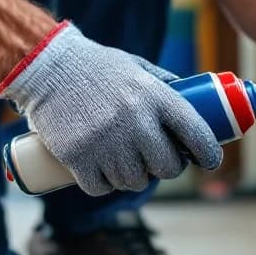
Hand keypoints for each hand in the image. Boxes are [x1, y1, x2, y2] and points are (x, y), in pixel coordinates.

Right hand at [0, 22, 221, 194]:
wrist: (46, 66)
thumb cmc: (96, 67)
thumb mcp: (137, 68)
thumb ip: (164, 87)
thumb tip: (197, 106)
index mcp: (155, 97)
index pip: (196, 134)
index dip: (209, 153)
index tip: (209, 161)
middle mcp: (135, 121)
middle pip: (167, 168)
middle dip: (164, 168)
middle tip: (156, 161)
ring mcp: (106, 141)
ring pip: (134, 181)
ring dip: (131, 177)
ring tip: (122, 161)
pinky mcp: (78, 157)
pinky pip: (102, 188)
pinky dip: (102, 184)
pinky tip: (100, 172)